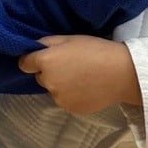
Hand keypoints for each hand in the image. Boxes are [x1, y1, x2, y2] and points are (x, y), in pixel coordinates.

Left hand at [19, 36, 141, 114]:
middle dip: (50, 72)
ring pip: (54, 90)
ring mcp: (59, 98)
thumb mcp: (71, 38)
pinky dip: (72, 96)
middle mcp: (48, 82)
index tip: (44, 58)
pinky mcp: (70, 109)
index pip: (24, 64)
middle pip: (41, 77)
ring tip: (82, 78)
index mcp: (46, 61)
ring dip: (61, 85)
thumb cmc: (97, 50)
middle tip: (71, 66)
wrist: (122, 73)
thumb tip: (34, 48)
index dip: (33, 60)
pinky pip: (65, 100)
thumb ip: (48, 42)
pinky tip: (87, 88)